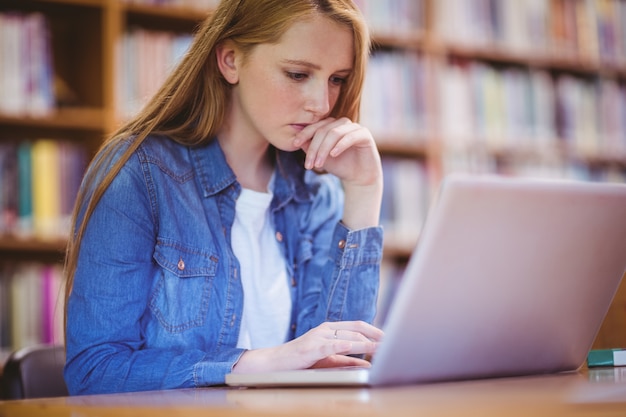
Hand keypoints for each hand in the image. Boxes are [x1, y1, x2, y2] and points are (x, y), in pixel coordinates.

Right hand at [231, 321, 383, 372]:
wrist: (276, 363)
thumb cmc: (302, 361)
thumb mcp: (328, 360)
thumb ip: (347, 360)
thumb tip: (368, 363)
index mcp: (330, 329)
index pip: (358, 325)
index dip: (375, 330)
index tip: (389, 337)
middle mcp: (326, 329)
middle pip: (357, 327)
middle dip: (375, 334)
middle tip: (390, 341)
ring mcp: (319, 336)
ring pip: (348, 336)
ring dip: (366, 342)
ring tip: (380, 347)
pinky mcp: (312, 347)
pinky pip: (333, 345)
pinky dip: (346, 345)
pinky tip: (357, 347)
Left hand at [293, 117, 381, 187]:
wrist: (359, 178)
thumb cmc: (340, 166)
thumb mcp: (321, 158)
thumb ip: (311, 148)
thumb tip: (297, 140)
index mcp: (332, 126)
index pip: (316, 126)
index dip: (304, 133)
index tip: (295, 144)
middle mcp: (343, 124)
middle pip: (323, 130)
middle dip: (314, 148)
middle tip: (308, 164)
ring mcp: (355, 127)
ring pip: (334, 133)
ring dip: (324, 149)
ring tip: (319, 164)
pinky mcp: (365, 135)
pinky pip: (350, 136)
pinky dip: (340, 145)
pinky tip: (333, 155)